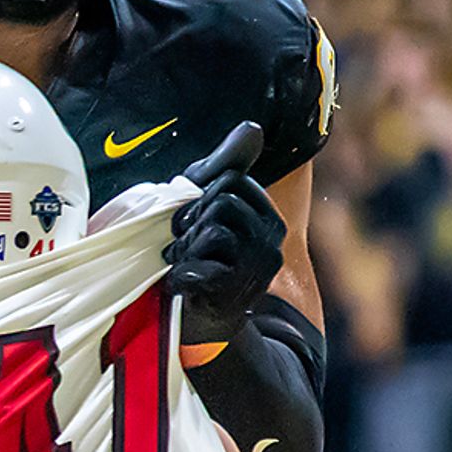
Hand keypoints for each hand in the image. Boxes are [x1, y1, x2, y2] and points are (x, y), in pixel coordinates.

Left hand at [163, 169, 284, 317]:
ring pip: (213, 231)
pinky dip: (180, 274)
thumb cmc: (205, 263)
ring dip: (184, 248)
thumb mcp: (214, 215)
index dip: (201, 194)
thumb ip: (221, 176)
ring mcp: (258, 266)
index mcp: (268, 217)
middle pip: (221, 202)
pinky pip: (198, 265)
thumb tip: (251, 128)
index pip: (232, 178)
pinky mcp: (235, 291)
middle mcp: (271, 239)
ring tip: (181, 262)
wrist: (208, 323)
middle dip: (191, 221)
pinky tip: (182, 283)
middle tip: (183, 244)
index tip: (193, 218)